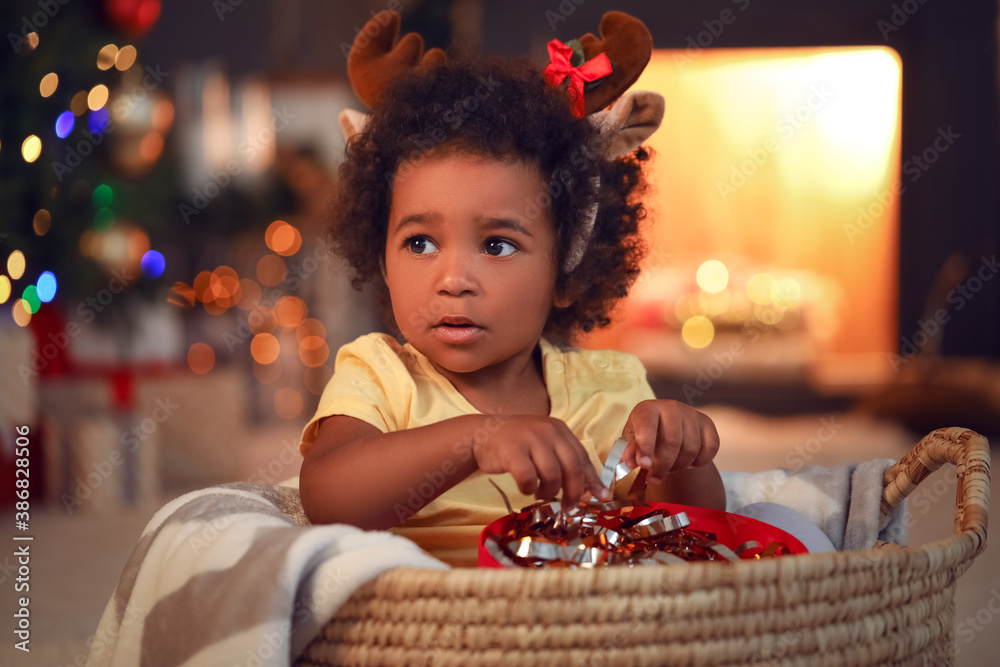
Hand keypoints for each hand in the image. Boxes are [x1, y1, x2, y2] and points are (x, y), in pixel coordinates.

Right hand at [472, 415, 610, 504]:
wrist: (482, 433)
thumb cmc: (517, 444)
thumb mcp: (544, 446)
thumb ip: (565, 462)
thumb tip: (591, 492)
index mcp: (560, 430)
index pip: (583, 457)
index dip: (593, 480)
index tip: (602, 498)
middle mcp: (548, 431)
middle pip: (572, 467)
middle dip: (574, 492)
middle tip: (570, 507)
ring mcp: (530, 439)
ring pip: (552, 475)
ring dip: (549, 491)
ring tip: (541, 494)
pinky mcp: (512, 450)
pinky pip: (528, 478)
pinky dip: (528, 488)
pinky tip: (525, 488)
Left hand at [621, 400, 719, 485]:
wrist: (667, 427)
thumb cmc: (646, 434)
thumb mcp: (632, 440)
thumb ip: (629, 450)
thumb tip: (627, 460)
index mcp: (648, 409)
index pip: (647, 427)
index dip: (646, 447)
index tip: (644, 465)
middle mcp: (671, 407)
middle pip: (672, 442)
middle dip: (663, 466)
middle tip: (654, 478)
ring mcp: (692, 414)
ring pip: (691, 448)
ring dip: (680, 466)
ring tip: (669, 468)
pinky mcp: (707, 423)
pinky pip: (710, 449)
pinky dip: (699, 462)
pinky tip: (688, 463)